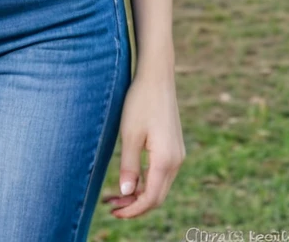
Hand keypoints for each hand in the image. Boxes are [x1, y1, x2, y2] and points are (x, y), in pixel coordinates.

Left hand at [101, 67, 185, 217]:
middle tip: (110, 205)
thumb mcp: (129, 134)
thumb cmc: (140, 102)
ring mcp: (177, 154)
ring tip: (116, 195)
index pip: (150, 198)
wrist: (157, 76)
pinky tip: (131, 178)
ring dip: (140, 194)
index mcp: (166, 160)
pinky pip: (161, 173)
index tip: (113, 211)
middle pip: (157, 196)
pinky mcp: (174, 146)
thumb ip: (129, 166)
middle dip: (134, 205)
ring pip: (160, 186)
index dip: (132, 209)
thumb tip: (125, 193)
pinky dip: (146, 181)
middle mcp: (176, 161)